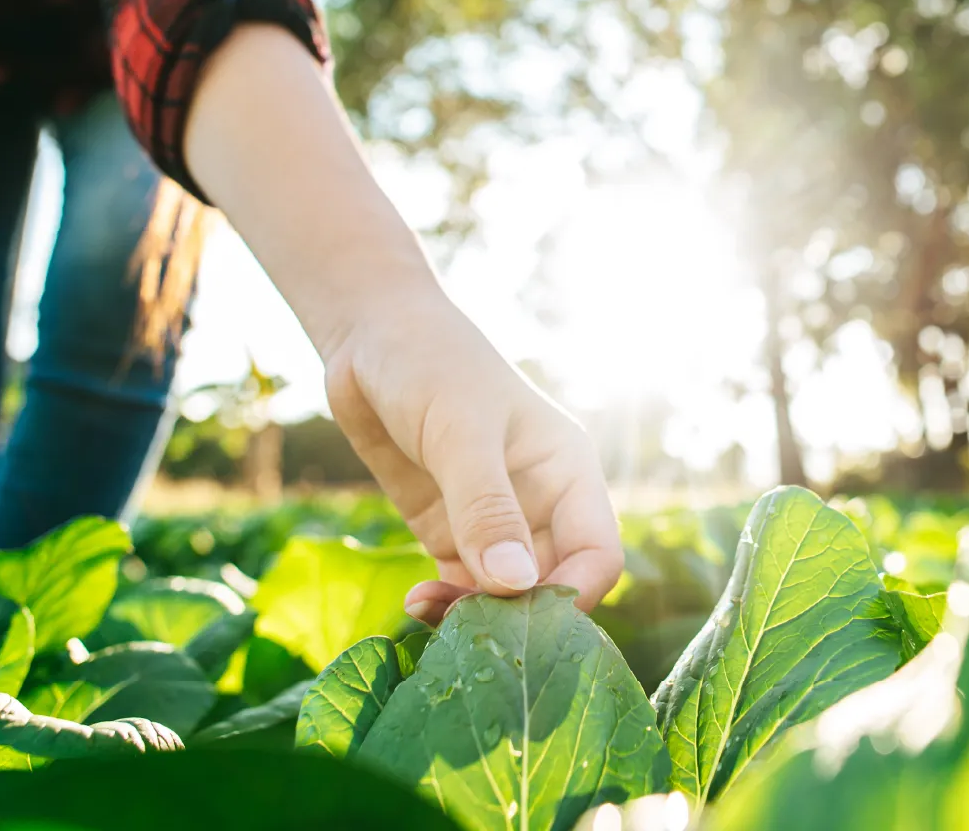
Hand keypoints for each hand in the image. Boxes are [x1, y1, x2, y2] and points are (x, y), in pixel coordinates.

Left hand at [323, 271, 622, 625]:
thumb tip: (516, 586)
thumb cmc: (431, 362)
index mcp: (567, 472)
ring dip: (476, 618)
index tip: (521, 621)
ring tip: (427, 614)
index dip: (572, 596)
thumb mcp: (461, 429)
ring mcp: (494, 519)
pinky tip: (415, 604)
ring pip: (505, 596)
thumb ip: (486, 506)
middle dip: (516, 618)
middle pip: (552, 586)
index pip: (597, 556)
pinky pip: (462, 586)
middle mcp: (540, 502)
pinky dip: (445, 605)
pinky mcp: (450, 529)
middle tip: (464, 630)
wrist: (371, 337)